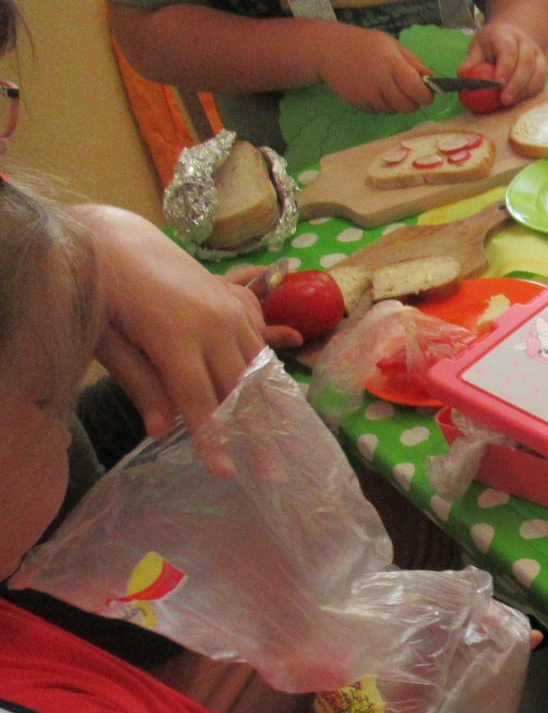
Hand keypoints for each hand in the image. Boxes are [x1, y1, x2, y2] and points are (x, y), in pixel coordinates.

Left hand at [73, 207, 300, 464]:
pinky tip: (276, 409)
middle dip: (256, 437)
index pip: (198, 397)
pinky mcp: (236, 308)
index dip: (213, 437)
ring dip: (272, 412)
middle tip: (271, 476)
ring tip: (282, 449)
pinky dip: (269, 382)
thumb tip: (161, 433)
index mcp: (174, 333)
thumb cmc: (100, 288)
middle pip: (239, 390)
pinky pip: (260, 351)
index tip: (225, 473)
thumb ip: (138, 382)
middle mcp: (213, 324)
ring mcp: (230, 313)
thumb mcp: (107, 337)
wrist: (118, 237)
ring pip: (259, 372)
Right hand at [316, 24, 434, 113]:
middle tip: (407, 90)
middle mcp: (381, 82)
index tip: (425, 92)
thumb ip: (414, 63)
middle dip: (412, 102)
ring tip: (386, 86)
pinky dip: (382, 105)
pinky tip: (373, 89)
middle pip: (408, 106)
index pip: (417, 90)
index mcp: (392, 64)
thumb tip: (433, 80)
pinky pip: (379, 112)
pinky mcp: (359, 104)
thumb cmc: (364, 44)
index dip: (426, 96)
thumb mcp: (391, 45)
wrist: (327, 49)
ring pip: (394, 111)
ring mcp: (368, 95)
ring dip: (396, 103)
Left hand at [464, 21, 547, 104]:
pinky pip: (541, 81)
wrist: (511, 36)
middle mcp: (524, 43)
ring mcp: (537, 54)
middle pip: (526, 62)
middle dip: (516, 83)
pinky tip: (520, 100)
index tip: (498, 84)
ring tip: (512, 102)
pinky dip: (531, 92)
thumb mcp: (478, 47)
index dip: (505, 68)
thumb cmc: (491, 44)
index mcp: (505, 35)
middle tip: (505, 100)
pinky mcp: (543, 66)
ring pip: (538, 72)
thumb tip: (463, 75)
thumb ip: (472, 61)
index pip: (508, 50)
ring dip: (525, 90)